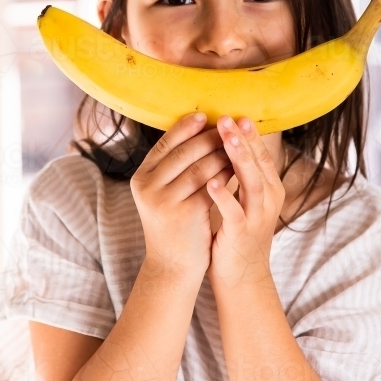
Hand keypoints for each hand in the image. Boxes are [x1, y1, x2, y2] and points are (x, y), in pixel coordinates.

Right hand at [131, 112, 235, 279]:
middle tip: (229, 126)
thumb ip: (174, 166)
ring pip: (200, 167)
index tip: (204, 115)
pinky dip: (226, 174)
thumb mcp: (164, 193)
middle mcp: (147, 187)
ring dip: (222, 153)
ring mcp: (164, 201)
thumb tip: (199, 128)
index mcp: (140, 177)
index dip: (184, 128)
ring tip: (238, 143)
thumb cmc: (174, 224)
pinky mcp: (184, 213)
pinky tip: (239, 167)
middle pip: (184, 152)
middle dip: (209, 137)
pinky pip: (210, 186)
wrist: (173, 265)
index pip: (164, 144)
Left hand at [205, 115, 285, 289]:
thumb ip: (240, 175)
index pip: (260, 155)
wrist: (242, 277)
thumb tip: (228, 143)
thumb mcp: (243, 200)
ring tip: (225, 139)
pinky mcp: (241, 234)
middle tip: (229, 118)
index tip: (237, 114)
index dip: (249, 135)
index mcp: (268, 189)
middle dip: (243, 139)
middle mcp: (267, 200)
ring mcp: (256, 217)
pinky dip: (224, 196)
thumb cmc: (237, 234)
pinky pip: (234, 212)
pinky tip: (212, 183)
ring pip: (251, 182)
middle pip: (258, 163)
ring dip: (238, 159)